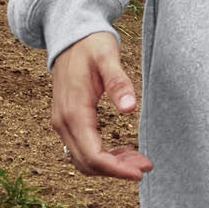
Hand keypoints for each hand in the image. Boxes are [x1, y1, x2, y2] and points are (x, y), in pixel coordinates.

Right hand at [49, 30, 151, 183]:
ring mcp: (62, 123)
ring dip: (110, 166)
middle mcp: (63, 121)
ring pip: (83, 160)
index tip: (140, 171)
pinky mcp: (67, 121)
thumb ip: (118, 82)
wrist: (70, 36)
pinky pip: (81, 149)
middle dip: (117, 170)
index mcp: (73, 111)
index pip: (93, 154)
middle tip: (145, 165)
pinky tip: (122, 152)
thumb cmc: (90, 44)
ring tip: (138, 160)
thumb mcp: (107, 57)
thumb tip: (129, 108)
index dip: (117, 168)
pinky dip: (102, 157)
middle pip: (88, 163)